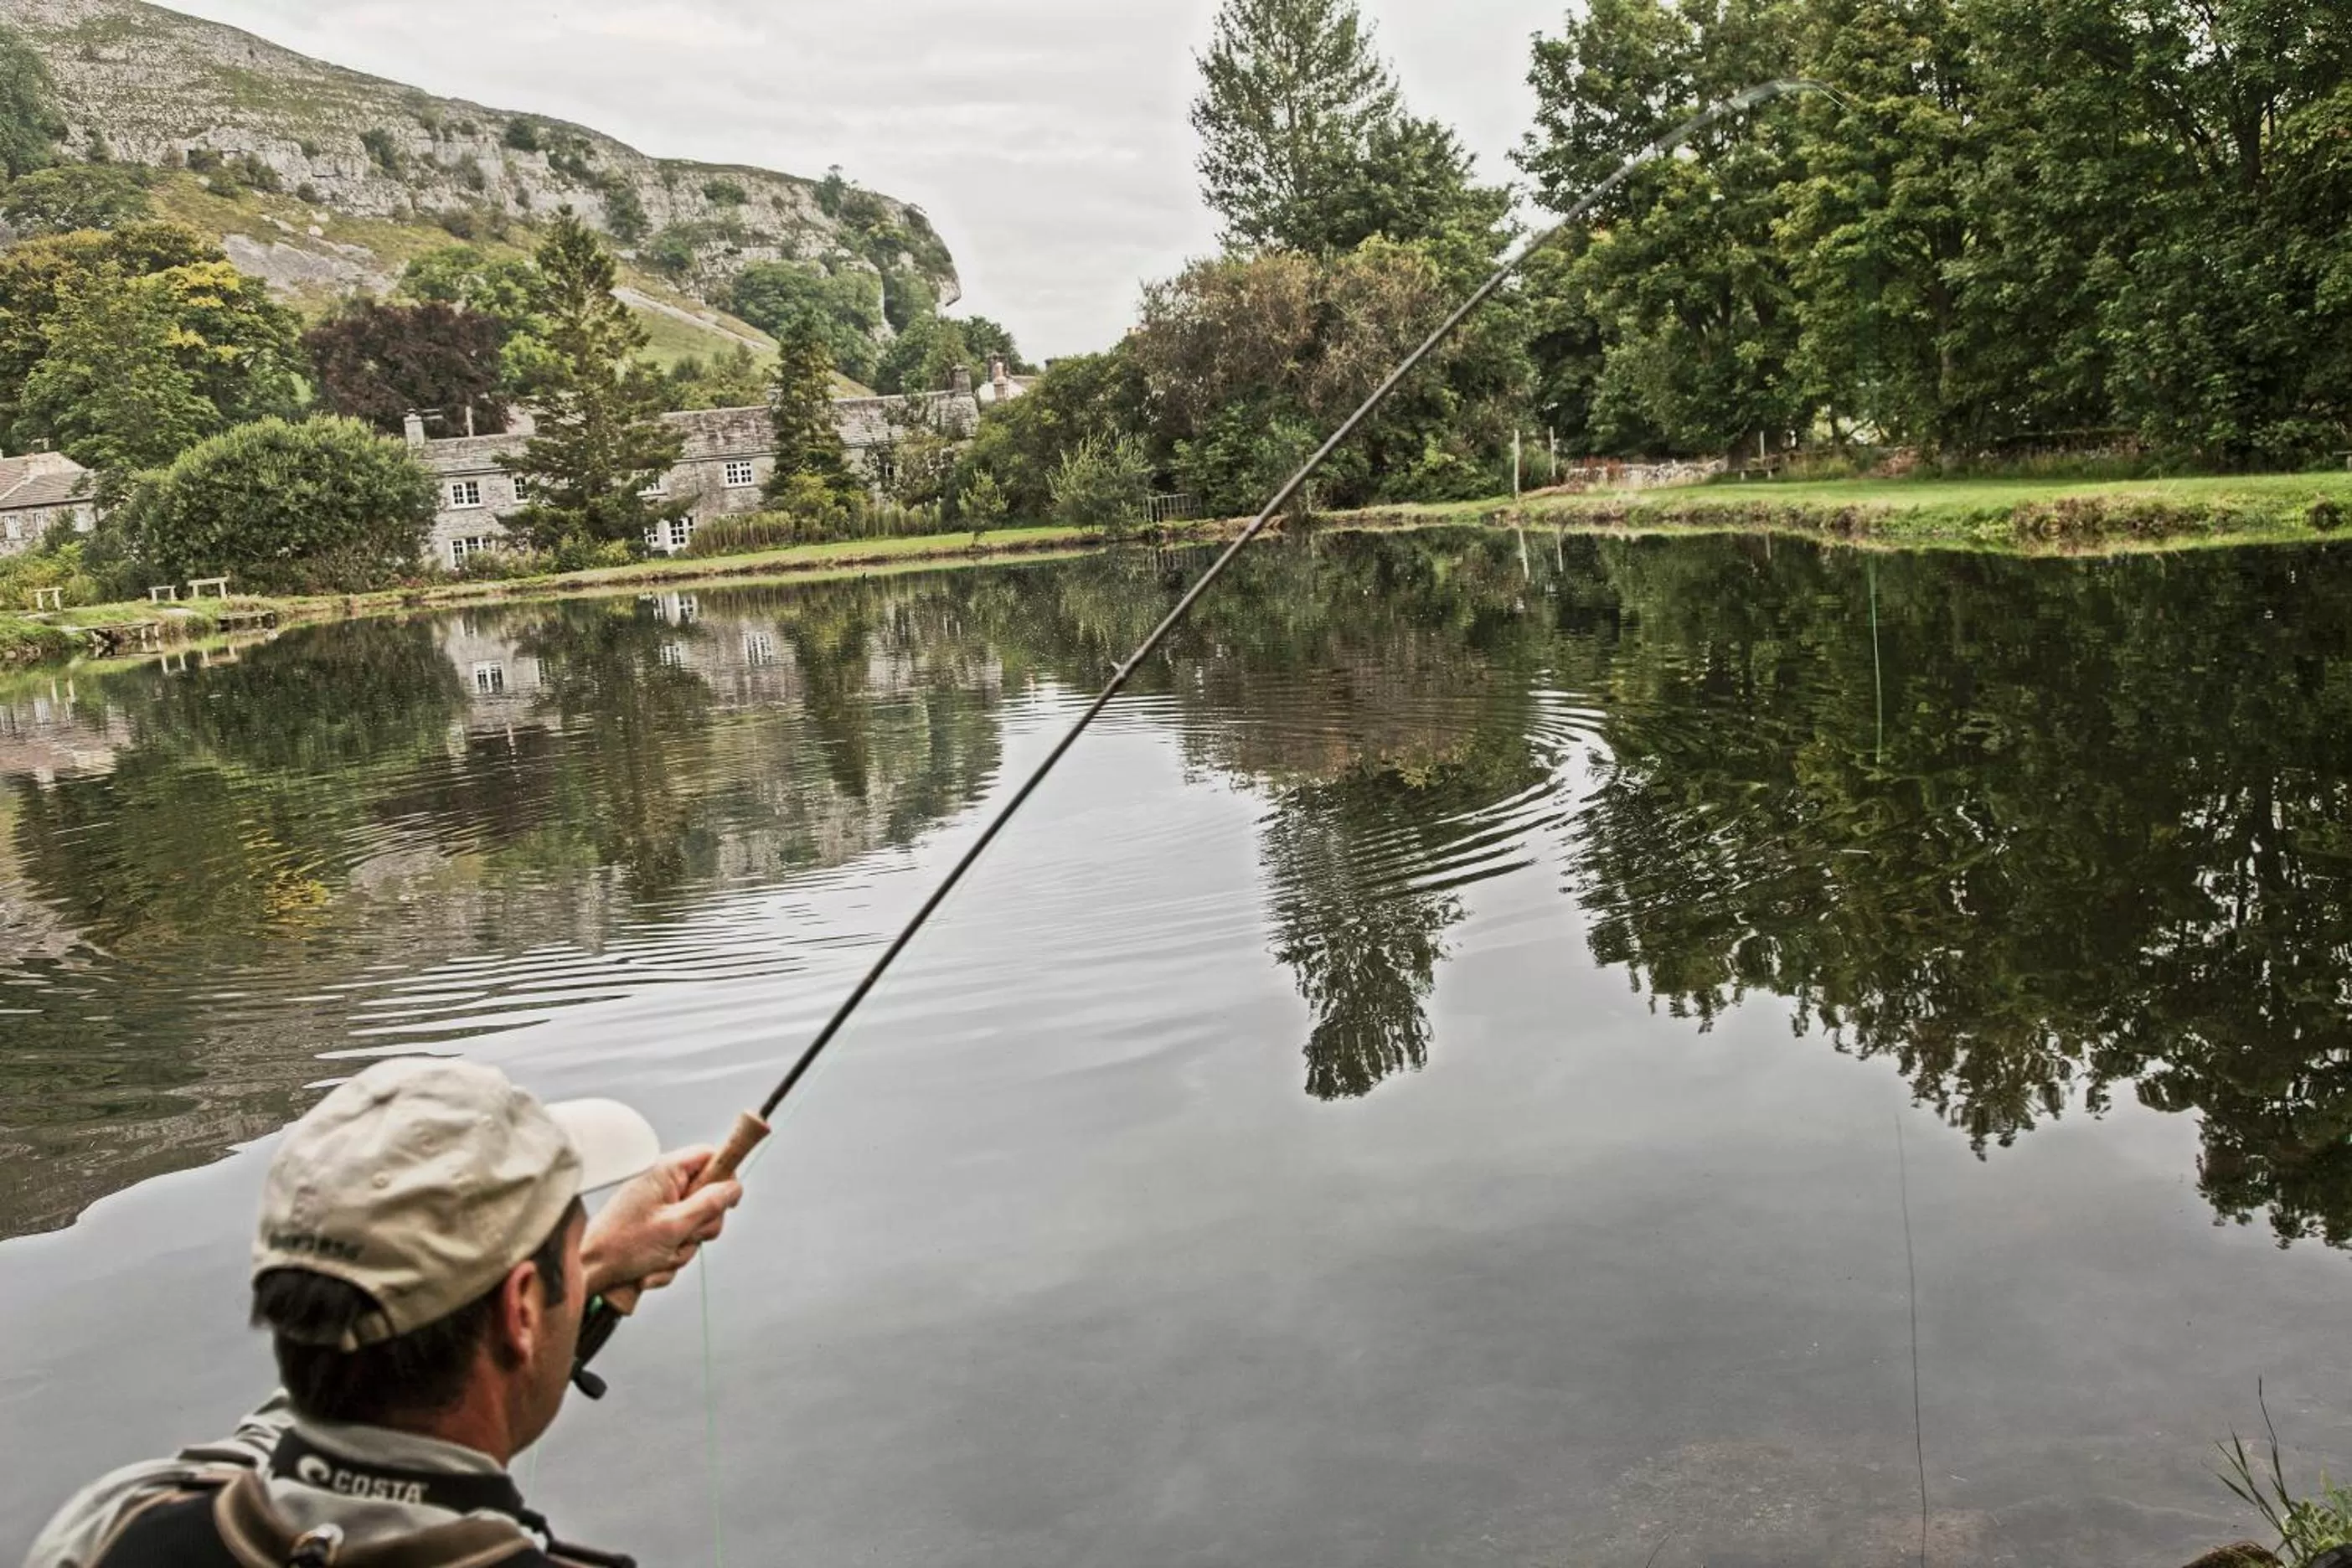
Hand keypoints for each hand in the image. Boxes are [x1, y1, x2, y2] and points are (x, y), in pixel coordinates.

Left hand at [580, 1146, 743, 1303]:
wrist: (589, 1272)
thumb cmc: (622, 1246)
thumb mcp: (674, 1226)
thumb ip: (708, 1204)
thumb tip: (734, 1188)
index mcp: (665, 1172)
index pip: (710, 1156)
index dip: (725, 1176)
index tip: (728, 1203)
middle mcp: (663, 1186)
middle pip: (708, 1197)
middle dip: (701, 1227)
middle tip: (684, 1237)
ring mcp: (658, 1208)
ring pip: (694, 1226)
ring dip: (683, 1248)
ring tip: (659, 1257)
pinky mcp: (654, 1229)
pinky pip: (678, 1242)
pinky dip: (669, 1258)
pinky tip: (649, 1267)